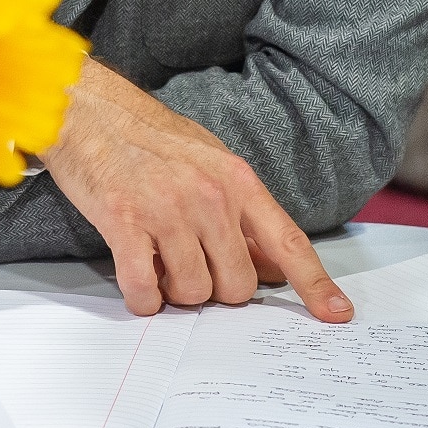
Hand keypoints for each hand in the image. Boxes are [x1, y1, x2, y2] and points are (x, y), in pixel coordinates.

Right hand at [39, 58, 354, 322]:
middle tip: (190, 264)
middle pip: (238, 285)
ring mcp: (169, 210)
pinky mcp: (126, 224)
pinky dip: (144, 299)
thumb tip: (274, 266)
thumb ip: (244, 214)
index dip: (315, 284)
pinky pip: (146, 292)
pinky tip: (137, 278)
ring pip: (193, 293)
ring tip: (158, 259)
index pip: (288, 241)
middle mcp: (211, 196)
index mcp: (238, 181)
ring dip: (175, 291)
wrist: (90, 113)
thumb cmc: (151, 141)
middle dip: (216, 289)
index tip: (337, 314)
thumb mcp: (212, 163)